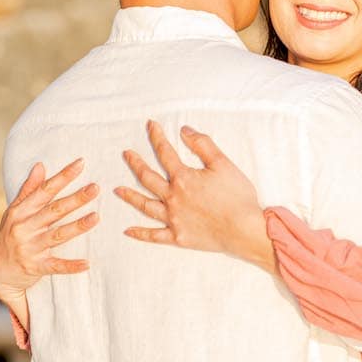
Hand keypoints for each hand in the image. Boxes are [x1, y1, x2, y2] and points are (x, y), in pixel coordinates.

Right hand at [0, 158, 99, 329]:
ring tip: (96, 217)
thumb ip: (28, 190)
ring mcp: (30, 248)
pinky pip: (56, 266)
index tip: (81, 164)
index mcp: (20, 212)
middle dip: (76, 199)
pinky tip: (87, 263)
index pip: (44, 191)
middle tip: (95, 188)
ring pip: (58, 235)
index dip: (63, 177)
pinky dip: (71, 266)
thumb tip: (40, 165)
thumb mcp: (13, 212)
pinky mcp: (35, 267)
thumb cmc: (9, 237)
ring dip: (78, 226)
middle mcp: (24, 228)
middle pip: (54, 210)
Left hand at [114, 121, 274, 271]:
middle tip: (127, 154)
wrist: (244, 230)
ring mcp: (173, 219)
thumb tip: (184, 131)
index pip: (165, 153)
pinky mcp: (178, 237)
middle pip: (148, 178)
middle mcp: (173, 198)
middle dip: (136, 164)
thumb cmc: (237, 196)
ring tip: (117, 190)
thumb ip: (203, 145)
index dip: (156, 137)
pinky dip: (140, 233)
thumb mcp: (223, 164)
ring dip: (130, 196)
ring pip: (145, 205)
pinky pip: (154, 235)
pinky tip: (128, 230)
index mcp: (183, 178)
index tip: (150, 125)